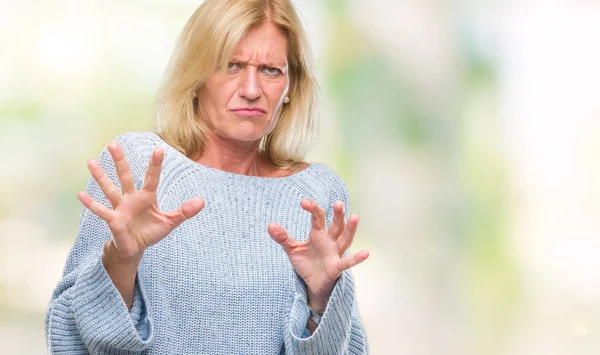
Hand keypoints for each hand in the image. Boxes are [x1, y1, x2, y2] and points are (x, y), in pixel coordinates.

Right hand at [78, 141, 204, 259]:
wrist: (136, 248)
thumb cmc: (151, 231)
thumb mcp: (170, 222)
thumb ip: (184, 211)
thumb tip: (202, 201)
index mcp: (147, 197)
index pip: (152, 177)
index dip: (155, 165)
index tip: (159, 149)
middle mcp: (132, 198)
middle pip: (125, 176)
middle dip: (120, 161)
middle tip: (113, 143)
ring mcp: (120, 208)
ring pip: (110, 189)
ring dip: (101, 177)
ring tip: (91, 162)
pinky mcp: (113, 220)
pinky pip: (101, 211)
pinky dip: (91, 204)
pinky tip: (81, 194)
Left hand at [267, 199, 368, 311]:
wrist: (312, 285)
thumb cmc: (307, 264)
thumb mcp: (292, 250)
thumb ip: (283, 238)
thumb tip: (270, 225)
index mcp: (318, 234)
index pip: (318, 218)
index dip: (312, 209)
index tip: (303, 202)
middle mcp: (329, 241)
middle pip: (335, 225)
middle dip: (337, 215)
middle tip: (338, 203)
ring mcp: (335, 253)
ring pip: (345, 239)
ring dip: (350, 229)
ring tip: (355, 217)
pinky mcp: (336, 267)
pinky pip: (347, 262)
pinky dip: (356, 258)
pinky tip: (366, 253)